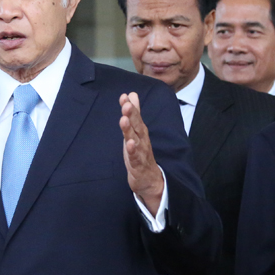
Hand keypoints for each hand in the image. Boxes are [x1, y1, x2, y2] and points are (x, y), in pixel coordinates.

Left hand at [119, 92, 163, 215]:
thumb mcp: (136, 132)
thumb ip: (134, 113)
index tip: (124, 96)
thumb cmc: (140, 153)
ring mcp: (141, 153)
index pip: (135, 117)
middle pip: (137, 126)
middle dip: (132, 114)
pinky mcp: (138, 165)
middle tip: (126, 104)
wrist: (150, 180)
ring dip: (130, 130)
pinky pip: (135, 157)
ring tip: (124, 119)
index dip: (131, 106)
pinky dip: (133, 150)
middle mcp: (142, 140)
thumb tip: (132, 94)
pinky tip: (129, 143)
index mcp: (140, 132)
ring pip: (135, 139)